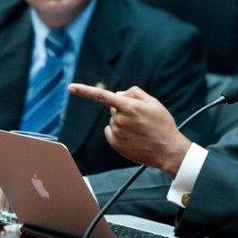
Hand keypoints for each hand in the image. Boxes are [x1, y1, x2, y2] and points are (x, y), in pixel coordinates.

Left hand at [68, 84, 190, 178]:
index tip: (70, 87)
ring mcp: (117, 133)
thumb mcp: (154, 103)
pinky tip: (133, 137)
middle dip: (123, 108)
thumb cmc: (163, 125)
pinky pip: (111, 131)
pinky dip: (119, 132)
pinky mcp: (115, 144)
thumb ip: (134, 93)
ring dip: (124, 121)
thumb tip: (117, 93)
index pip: (102, 95)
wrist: (167, 150)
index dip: (85, 90)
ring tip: (141, 130)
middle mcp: (119, 119)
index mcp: (129, 107)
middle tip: (142, 117)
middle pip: (114, 107)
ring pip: (114, 120)